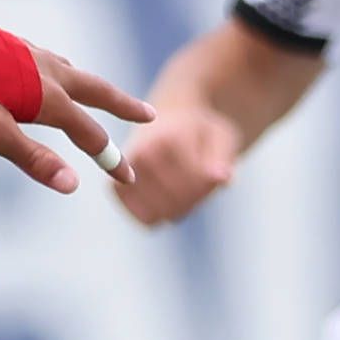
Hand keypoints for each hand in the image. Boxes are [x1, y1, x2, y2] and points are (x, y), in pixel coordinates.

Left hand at [0, 44, 155, 193]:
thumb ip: (34, 159)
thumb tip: (73, 185)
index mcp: (49, 99)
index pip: (90, 135)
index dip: (111, 159)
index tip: (129, 178)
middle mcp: (50, 73)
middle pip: (99, 92)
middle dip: (125, 106)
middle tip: (150, 114)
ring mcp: (35, 56)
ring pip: (77, 73)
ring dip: (97, 88)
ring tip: (105, 96)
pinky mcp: (18, 47)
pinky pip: (54, 62)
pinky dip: (68, 73)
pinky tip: (53, 74)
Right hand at [104, 106, 245, 228]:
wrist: (170, 120)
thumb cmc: (199, 131)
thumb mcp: (221, 136)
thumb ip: (224, 157)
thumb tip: (224, 179)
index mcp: (165, 138)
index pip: (194, 182)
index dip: (211, 183)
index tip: (219, 175)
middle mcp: (140, 154)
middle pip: (177, 201)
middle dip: (196, 198)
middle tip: (203, 185)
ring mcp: (124, 172)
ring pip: (162, 215)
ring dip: (179, 209)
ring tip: (186, 189)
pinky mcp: (115, 188)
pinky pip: (147, 219)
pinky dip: (161, 215)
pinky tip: (168, 198)